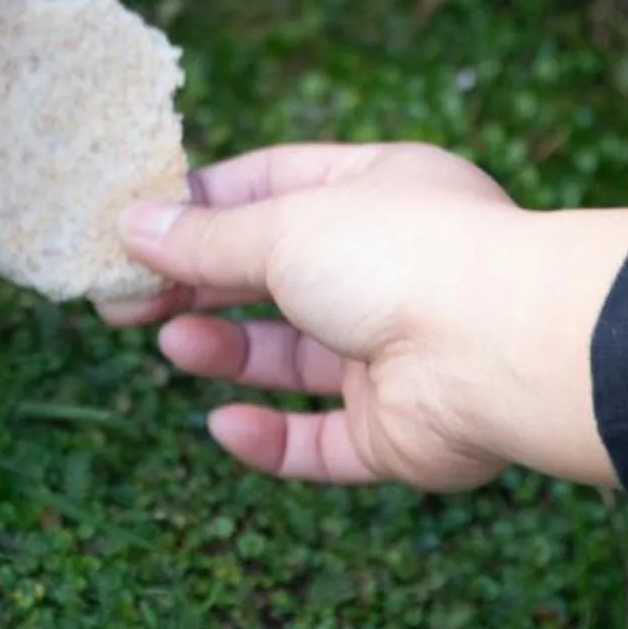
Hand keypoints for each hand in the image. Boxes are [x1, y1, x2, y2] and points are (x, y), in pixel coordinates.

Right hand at [96, 144, 627, 492]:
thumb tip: (131, 226)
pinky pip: (320, 441)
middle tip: (121, 300)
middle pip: (272, 277)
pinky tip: (222, 424)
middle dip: (197, 285)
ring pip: (291, 358)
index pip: (272, 187)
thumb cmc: (405, 257)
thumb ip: (203, 239)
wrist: (507, 352)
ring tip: (172, 343)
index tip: (136, 224)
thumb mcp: (283, 226)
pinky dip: (269, 438)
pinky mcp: (397, 431)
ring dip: (226, 350)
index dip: (201, 206)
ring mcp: (395, 353)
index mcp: (377, 193)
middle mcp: (388, 270)